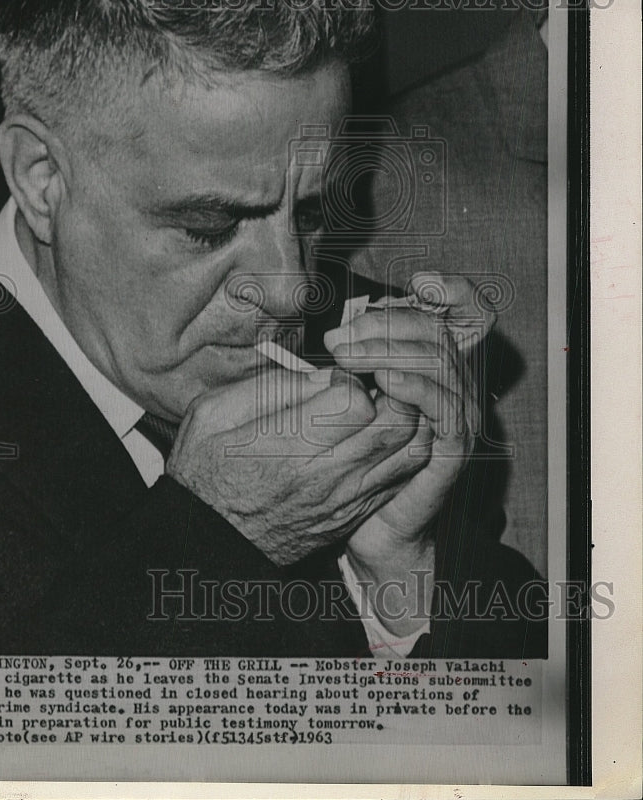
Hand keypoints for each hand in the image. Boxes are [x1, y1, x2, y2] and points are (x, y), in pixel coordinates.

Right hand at [166, 363, 429, 565]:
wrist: (208, 539)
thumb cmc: (205, 471)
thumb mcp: (213, 413)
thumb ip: (269, 387)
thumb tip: (323, 375)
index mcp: (287, 446)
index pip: (357, 401)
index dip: (352, 376)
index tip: (335, 375)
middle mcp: (326, 476)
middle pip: (395, 423)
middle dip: (390, 389)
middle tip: (369, 380)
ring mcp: (346, 499)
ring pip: (410, 451)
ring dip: (406, 417)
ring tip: (381, 402)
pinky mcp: (355, 513)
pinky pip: (402, 477)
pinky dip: (404, 448)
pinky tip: (381, 433)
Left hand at [325, 273, 489, 563]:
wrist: (373, 525)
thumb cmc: (359, 454)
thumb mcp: (357, 395)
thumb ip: (358, 357)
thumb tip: (336, 328)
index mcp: (441, 365)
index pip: (471, 313)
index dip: (455, 290)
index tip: (419, 282)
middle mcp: (459, 385)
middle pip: (440, 331)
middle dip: (388, 323)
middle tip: (339, 338)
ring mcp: (460, 416)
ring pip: (440, 361)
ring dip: (390, 350)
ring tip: (346, 355)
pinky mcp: (453, 448)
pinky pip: (443, 407)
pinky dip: (414, 385)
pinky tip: (383, 380)